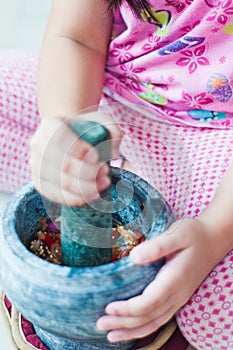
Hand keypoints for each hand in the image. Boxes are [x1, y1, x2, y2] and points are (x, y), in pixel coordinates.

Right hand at [30, 112, 121, 205]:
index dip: (79, 150)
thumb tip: (113, 152)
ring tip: (104, 184)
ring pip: (61, 182)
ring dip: (86, 187)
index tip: (97, 157)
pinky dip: (76, 198)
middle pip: (63, 164)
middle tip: (106, 172)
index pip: (60, 138)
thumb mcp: (101, 123)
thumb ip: (112, 131)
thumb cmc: (86, 131)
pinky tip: (92, 196)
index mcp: (50, 125)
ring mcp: (36, 165)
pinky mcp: (40, 183)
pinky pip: (56, 196)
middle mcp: (38, 145)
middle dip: (89, 172)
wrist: (70, 140)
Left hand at [96, 217, 224, 341]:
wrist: (212, 240)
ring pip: (154, 322)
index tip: (108, 308)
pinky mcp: (177, 298)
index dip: (127, 309)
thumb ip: (157, 246)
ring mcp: (178, 298)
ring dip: (131, 330)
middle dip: (123, 323)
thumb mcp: (177, 234)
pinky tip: (131, 328)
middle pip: (148, 317)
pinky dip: (144, 328)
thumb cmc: (193, 234)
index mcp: (174, 279)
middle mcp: (177, 294)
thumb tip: (133, 257)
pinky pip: (160, 319)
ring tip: (110, 335)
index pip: (148, 302)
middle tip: (100, 324)